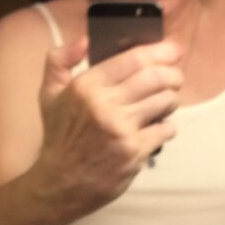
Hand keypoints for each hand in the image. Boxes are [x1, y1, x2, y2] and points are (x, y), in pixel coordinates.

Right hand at [38, 36, 182, 210]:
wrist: (60, 184)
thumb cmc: (58, 137)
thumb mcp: (48, 95)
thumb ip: (59, 61)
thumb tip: (85, 40)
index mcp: (86, 86)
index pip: (134, 59)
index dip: (161, 51)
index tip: (173, 50)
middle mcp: (104, 105)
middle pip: (156, 78)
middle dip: (173, 75)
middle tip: (176, 78)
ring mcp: (121, 130)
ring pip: (165, 102)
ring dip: (171, 100)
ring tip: (166, 103)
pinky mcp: (134, 152)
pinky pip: (166, 130)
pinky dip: (167, 127)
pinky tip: (157, 129)